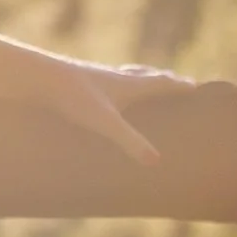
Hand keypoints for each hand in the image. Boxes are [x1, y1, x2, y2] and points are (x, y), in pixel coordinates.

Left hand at [21, 60, 187, 167]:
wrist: (39, 75)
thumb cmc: (74, 97)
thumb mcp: (106, 123)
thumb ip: (130, 141)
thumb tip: (155, 161)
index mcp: (129, 85)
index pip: (162, 84)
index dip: (179, 87)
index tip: (196, 87)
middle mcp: (116, 77)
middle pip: (147, 76)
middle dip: (164, 80)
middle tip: (177, 81)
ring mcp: (97, 76)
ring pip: (126, 75)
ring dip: (141, 77)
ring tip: (145, 79)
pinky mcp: (80, 79)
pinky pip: (106, 79)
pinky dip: (116, 82)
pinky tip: (105, 86)